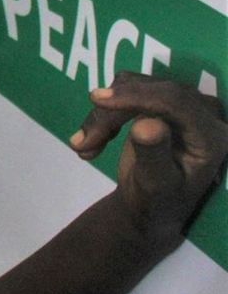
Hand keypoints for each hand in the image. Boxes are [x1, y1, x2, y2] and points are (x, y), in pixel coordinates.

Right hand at [70, 72, 227, 248]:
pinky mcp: (162, 97)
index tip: (97, 101)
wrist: (151, 206)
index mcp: (213, 136)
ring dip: (103, 114)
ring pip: (134, 86)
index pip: (176, 102)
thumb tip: (147, 124)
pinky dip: (105, 111)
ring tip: (84, 146)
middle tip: (81, 144)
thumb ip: (154, 155)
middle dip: (111, 115)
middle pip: (152, 93)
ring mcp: (184, 103)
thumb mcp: (155, 186)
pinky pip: (127, 88)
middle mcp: (205, 113)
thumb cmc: (158, 202)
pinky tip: (96, 137)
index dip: (137, 97)